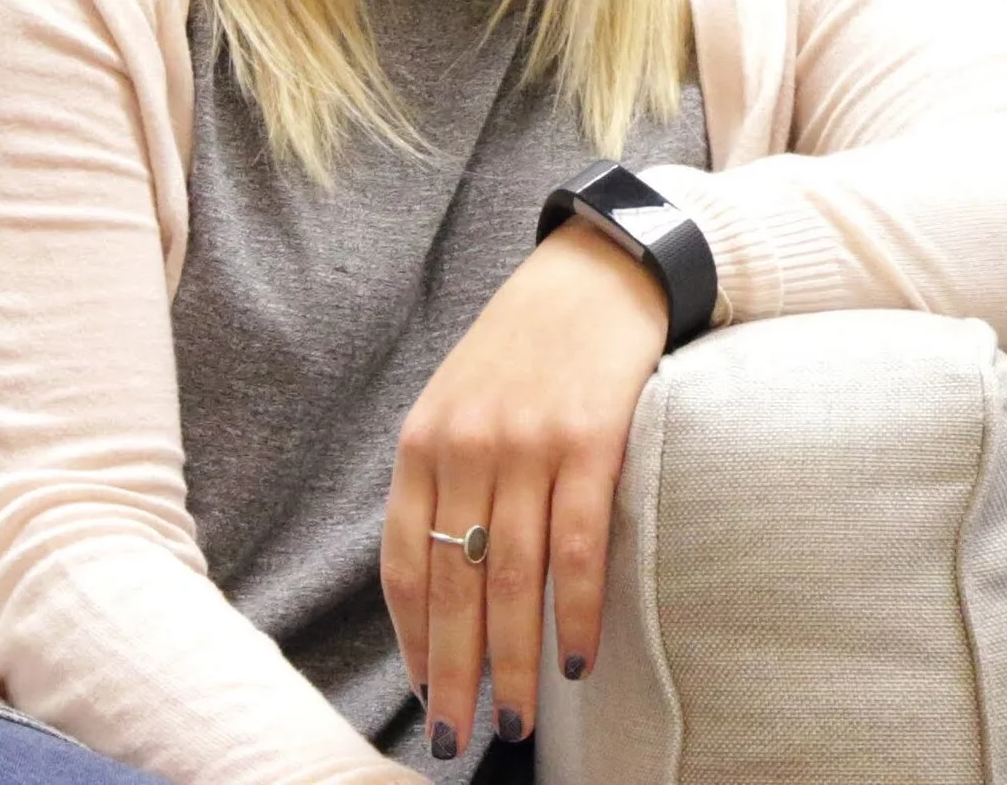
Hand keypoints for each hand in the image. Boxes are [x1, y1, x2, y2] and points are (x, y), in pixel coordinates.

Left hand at [383, 219, 669, 759]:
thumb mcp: (463, 397)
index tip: (427, 694)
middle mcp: (468, 442)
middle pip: (454, 584)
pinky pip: (578, 547)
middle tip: (461, 738)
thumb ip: (446, 474)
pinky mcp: (590, 438)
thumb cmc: (530, 343)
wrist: (600, 268)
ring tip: (517, 718)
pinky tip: (577, 657)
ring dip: (514, 660)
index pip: (405, 561)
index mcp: (425, 437)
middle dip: (457, 673)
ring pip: (512, 577)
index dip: (413, 640)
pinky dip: (574, 611)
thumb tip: (444, 578)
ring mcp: (528, 441)